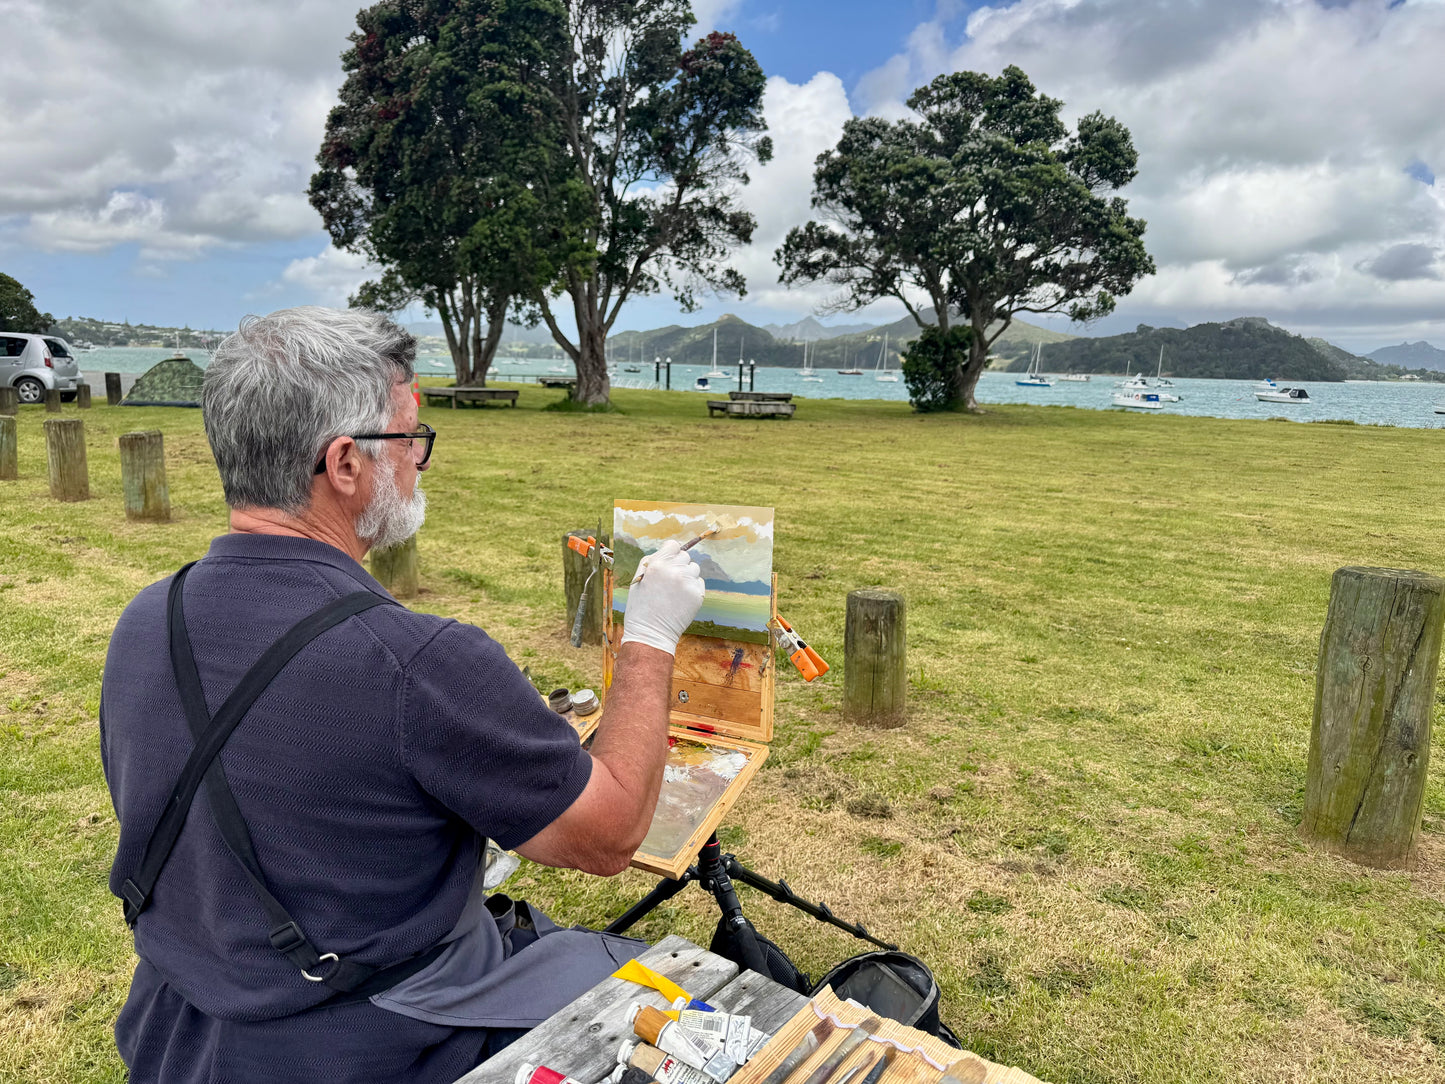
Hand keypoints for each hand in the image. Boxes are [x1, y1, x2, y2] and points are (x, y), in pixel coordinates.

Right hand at [620, 539, 705, 654]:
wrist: (651, 634)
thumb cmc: (641, 607)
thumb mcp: (638, 579)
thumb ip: (651, 561)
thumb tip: (666, 550)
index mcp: (657, 565)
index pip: (673, 545)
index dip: (671, 552)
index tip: (668, 560)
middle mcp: (674, 571)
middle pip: (685, 556)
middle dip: (678, 564)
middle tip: (669, 580)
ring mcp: (688, 583)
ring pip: (694, 568)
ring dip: (687, 575)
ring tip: (675, 590)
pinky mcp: (697, 595)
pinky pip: (699, 582)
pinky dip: (692, 587)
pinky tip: (681, 598)